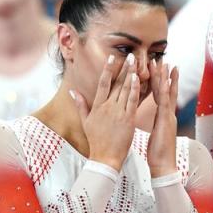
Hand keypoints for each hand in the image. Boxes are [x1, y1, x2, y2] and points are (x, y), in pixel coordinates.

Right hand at [71, 54, 138, 171]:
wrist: (104, 157)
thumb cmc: (96, 141)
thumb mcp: (86, 121)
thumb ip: (81, 105)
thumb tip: (73, 91)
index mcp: (97, 106)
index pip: (102, 83)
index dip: (107, 69)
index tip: (112, 58)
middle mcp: (107, 107)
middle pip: (116, 83)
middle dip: (124, 68)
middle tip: (130, 55)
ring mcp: (117, 112)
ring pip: (125, 89)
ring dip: (131, 74)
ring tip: (136, 62)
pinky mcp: (127, 119)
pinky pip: (132, 101)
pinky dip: (135, 89)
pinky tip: (139, 78)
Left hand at [146, 62, 178, 176]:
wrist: (164, 166)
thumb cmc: (158, 154)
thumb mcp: (156, 135)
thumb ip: (157, 126)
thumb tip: (156, 123)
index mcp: (163, 117)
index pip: (161, 96)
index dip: (160, 82)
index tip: (159, 70)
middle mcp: (168, 114)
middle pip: (166, 90)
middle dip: (164, 75)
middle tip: (163, 60)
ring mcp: (168, 116)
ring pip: (167, 93)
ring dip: (166, 77)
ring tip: (165, 63)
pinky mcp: (166, 120)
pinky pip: (165, 102)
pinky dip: (166, 90)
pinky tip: (165, 80)